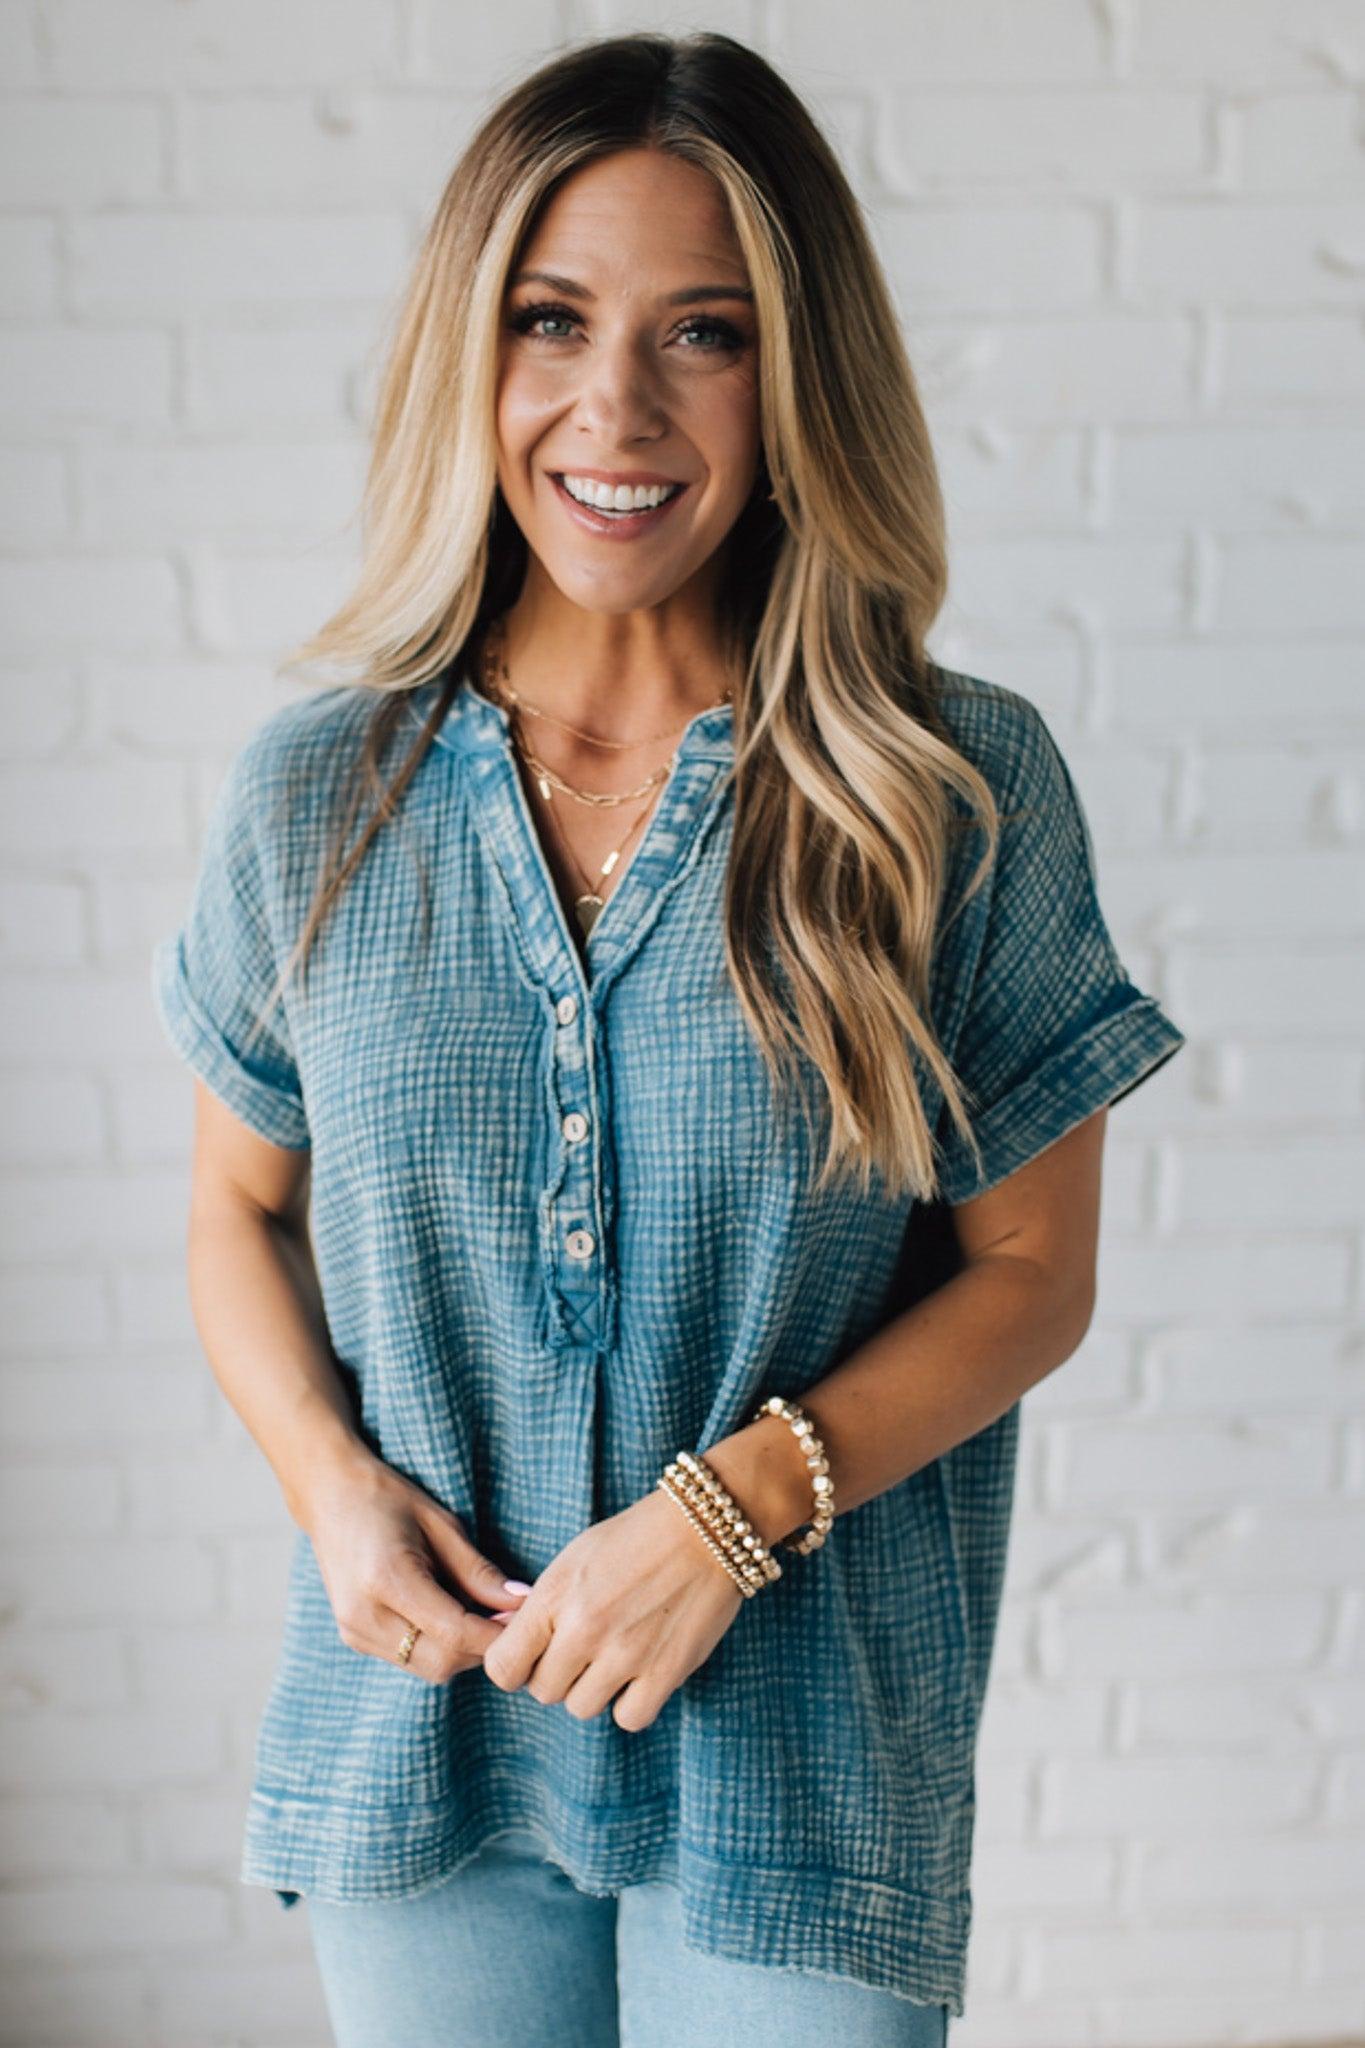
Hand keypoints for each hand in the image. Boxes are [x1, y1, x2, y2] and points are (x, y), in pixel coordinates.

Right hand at [303, 1453, 530, 1683]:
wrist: (329, 1495)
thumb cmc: (388, 1499)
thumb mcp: (441, 1524)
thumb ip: (479, 1571)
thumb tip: (522, 1602)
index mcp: (386, 1580)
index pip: (455, 1633)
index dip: (497, 1634)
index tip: (526, 1619)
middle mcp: (364, 1615)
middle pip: (443, 1662)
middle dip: (483, 1648)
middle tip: (509, 1618)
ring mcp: (354, 1631)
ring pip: (428, 1668)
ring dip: (462, 1651)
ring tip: (481, 1613)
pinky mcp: (354, 1638)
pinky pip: (409, 1659)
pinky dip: (438, 1647)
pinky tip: (450, 1615)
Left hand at [481, 1487, 746, 1730]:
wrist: (704, 1526)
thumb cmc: (634, 1537)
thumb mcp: (574, 1558)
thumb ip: (542, 1606)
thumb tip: (513, 1644)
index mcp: (555, 1595)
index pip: (502, 1667)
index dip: (514, 1666)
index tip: (532, 1655)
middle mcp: (585, 1629)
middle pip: (543, 1691)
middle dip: (557, 1673)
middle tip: (581, 1649)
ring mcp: (626, 1654)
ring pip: (582, 1707)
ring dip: (593, 1688)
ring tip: (613, 1656)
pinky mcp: (665, 1672)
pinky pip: (628, 1717)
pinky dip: (631, 1702)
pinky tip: (639, 1674)